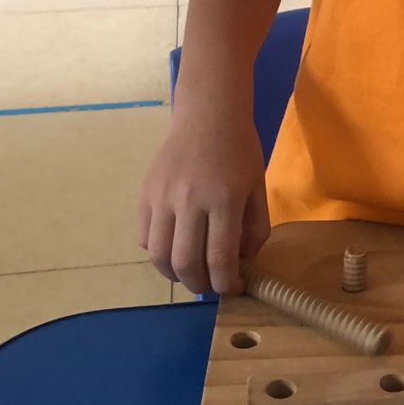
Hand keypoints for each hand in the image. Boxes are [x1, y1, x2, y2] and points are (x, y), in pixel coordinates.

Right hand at [137, 111, 269, 295]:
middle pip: (185, 264)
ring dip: (175, 274)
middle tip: (210, 285)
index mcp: (223, 200)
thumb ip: (256, 228)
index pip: (220, 260)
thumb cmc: (239, 150)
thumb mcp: (258, 187)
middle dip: (199, 285)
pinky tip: (175, 246)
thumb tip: (242, 262)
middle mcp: (189, 201)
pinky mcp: (145, 194)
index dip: (227, 285)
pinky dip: (158, 252)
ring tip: (190, 272)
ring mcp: (162, 197)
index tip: (233, 289)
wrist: (208, 114)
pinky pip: (145, 237)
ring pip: (159, 256)